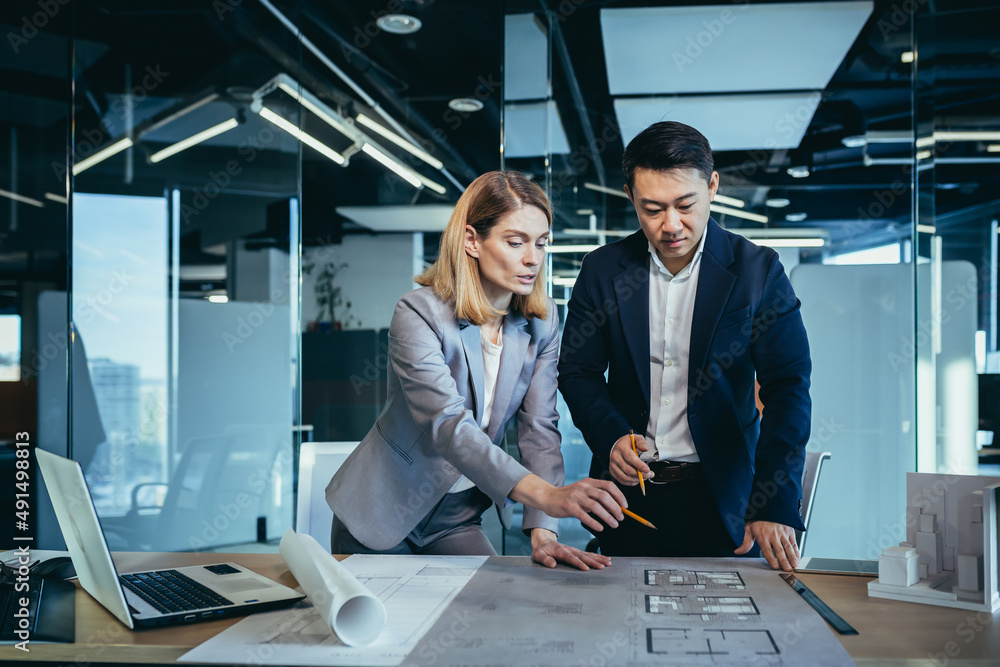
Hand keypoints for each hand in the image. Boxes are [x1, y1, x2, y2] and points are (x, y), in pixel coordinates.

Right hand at [511, 474, 626, 532]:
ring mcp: (575, 496)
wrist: (547, 497)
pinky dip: (594, 522)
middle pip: (605, 496)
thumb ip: (596, 497)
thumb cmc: (568, 496)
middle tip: (621, 517)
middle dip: (616, 508)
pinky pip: (584, 515)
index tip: (625, 506)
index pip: (609, 486)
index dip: (619, 496)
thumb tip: (614, 507)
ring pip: (596, 506)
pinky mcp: (568, 506)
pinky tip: (600, 527)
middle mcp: (583, 487)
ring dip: (608, 517)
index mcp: (589, 482)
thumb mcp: (583, 492)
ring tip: (614, 524)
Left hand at [530, 529, 611, 570]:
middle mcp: (570, 550)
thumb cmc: (541, 550)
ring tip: (608, 563)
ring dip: (598, 558)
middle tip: (603, 566)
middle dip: (593, 561)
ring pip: (588, 554)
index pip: (571, 558)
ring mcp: (575, 550)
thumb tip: (552, 564)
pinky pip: (589, 554)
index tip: (586, 569)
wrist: (544, 542)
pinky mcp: (577, 552)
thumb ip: (544, 559)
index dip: (578, 563)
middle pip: (583, 556)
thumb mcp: (538, 555)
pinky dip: (598, 556)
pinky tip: (605, 559)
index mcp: (561, 551)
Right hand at [608, 433, 651, 485]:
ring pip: (625, 477)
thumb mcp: (636, 438)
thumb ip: (642, 442)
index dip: (639, 465)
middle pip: (628, 470)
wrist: (618, 446)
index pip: (630, 458)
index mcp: (621, 447)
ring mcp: (612, 465)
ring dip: (637, 479)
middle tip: (650, 474)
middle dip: (640, 475)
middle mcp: (615, 457)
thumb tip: (645, 448)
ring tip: (645, 477)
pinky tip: (637, 479)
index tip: (647, 470)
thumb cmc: (628, 443)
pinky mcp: (612, 471)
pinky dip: (631, 482)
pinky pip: (622, 481)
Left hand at [734, 520, 799, 570]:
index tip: (775, 567)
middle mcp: (773, 534)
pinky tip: (797, 558)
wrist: (769, 506)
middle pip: (779, 550)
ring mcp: (782, 533)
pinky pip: (794, 542)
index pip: (767, 550)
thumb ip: (746, 543)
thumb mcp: (749, 529)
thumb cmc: (758, 520)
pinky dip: (796, 551)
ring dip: (792, 557)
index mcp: (762, 535)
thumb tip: (738, 551)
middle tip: (787, 569)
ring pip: (788, 547)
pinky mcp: (789, 531)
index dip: (771, 559)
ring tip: (794, 565)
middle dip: (784, 561)